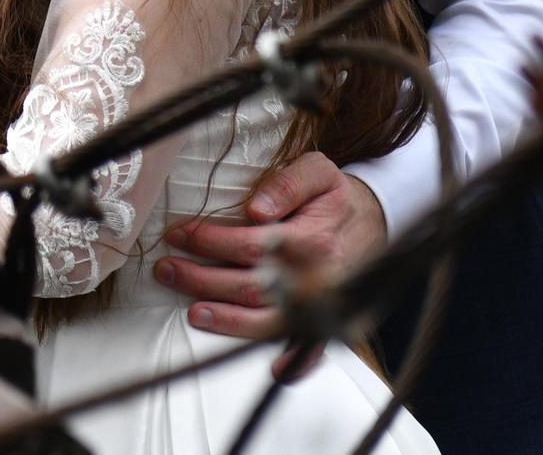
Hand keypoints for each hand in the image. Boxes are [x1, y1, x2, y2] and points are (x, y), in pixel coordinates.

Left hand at [155, 153, 386, 364]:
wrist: (375, 222)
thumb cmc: (336, 199)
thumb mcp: (318, 173)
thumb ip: (286, 184)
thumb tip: (255, 207)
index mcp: (313, 239)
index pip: (252, 245)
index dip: (211, 241)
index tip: (181, 233)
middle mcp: (317, 276)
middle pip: (252, 287)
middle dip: (202, 279)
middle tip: (168, 268)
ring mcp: (320, 303)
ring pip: (269, 322)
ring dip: (227, 320)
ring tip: (193, 311)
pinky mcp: (326, 320)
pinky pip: (312, 349)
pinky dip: (293, 362)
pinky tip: (272, 369)